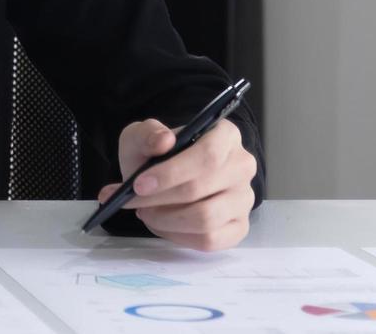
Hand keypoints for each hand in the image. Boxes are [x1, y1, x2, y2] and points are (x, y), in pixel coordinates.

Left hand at [99, 118, 256, 251]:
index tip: (138, 184)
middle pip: (201, 188)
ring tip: (145, 212)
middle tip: (131, 201)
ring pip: (206, 218)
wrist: (161, 176)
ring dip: (166, 220)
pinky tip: (161, 225)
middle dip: (159, 199)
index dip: (171, 172)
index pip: (208, 155)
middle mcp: (242, 166)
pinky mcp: (239, 226)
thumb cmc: (156, 154)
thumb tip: (164, 140)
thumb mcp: (142, 135)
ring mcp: (244, 198)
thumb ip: (148, 134)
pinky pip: (210, 240)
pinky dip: (178, 236)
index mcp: (226, 135)